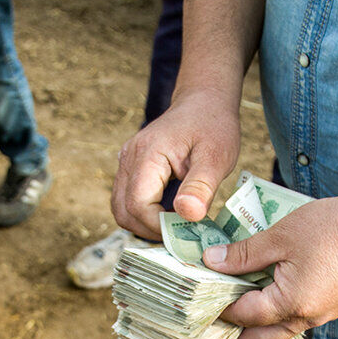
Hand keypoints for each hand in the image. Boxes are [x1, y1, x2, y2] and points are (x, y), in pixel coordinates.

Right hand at [112, 88, 240, 238]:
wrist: (203, 102)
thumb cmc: (213, 126)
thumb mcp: (216, 156)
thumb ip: (201, 186)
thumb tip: (188, 214)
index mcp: (147, 154)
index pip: (137, 205)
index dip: (158, 226)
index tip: (185, 233)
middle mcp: (129, 158)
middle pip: (122, 211)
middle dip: (150, 230)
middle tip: (181, 235)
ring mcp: (126, 163)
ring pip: (121, 208)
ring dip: (145, 224)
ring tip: (176, 226)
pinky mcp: (130, 168)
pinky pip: (127, 199)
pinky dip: (144, 214)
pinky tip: (169, 215)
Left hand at [202, 190, 337, 338]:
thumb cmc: (333, 226)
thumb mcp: (281, 235)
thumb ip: (244, 254)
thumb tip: (210, 263)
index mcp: (291, 304)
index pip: (243, 316)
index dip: (217, 308)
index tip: (196, 301)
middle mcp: (307, 319)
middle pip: (259, 338)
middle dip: (233, 332)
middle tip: (208, 320)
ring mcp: (322, 316)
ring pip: (278, 331)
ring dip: (255, 325)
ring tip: (231, 307)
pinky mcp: (332, 306)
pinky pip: (295, 319)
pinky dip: (275, 314)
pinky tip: (264, 294)